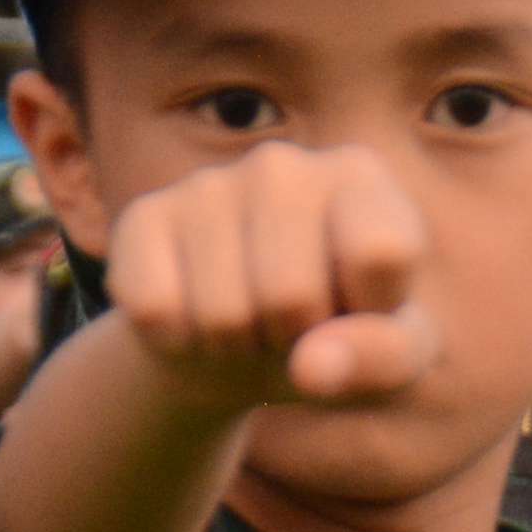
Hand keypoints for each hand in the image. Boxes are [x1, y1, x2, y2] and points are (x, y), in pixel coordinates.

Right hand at [104, 142, 438, 411]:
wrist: (233, 346)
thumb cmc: (330, 338)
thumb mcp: (388, 361)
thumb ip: (383, 360)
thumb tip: (313, 366)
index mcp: (359, 177)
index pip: (380, 251)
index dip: (370, 310)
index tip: (359, 306)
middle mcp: (283, 165)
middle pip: (292, 293)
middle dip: (291, 338)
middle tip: (289, 325)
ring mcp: (207, 184)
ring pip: (222, 312)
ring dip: (235, 346)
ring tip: (247, 323)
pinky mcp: (143, 216)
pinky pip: (156, 309)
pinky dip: (178, 342)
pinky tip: (193, 318)